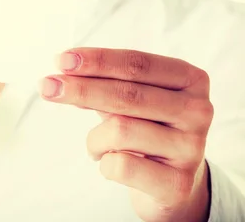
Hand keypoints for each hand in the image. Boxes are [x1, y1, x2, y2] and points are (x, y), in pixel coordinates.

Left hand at [40, 48, 212, 221]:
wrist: (173, 184)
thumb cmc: (147, 129)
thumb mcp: (131, 100)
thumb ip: (104, 85)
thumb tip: (64, 76)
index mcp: (190, 79)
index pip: (137, 63)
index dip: (96, 60)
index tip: (62, 60)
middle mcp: (198, 109)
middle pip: (127, 94)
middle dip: (80, 89)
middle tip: (47, 86)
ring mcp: (191, 148)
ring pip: (119, 130)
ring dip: (94, 138)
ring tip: (97, 145)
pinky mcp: (177, 183)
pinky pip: (120, 166)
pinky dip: (103, 162)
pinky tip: (110, 163)